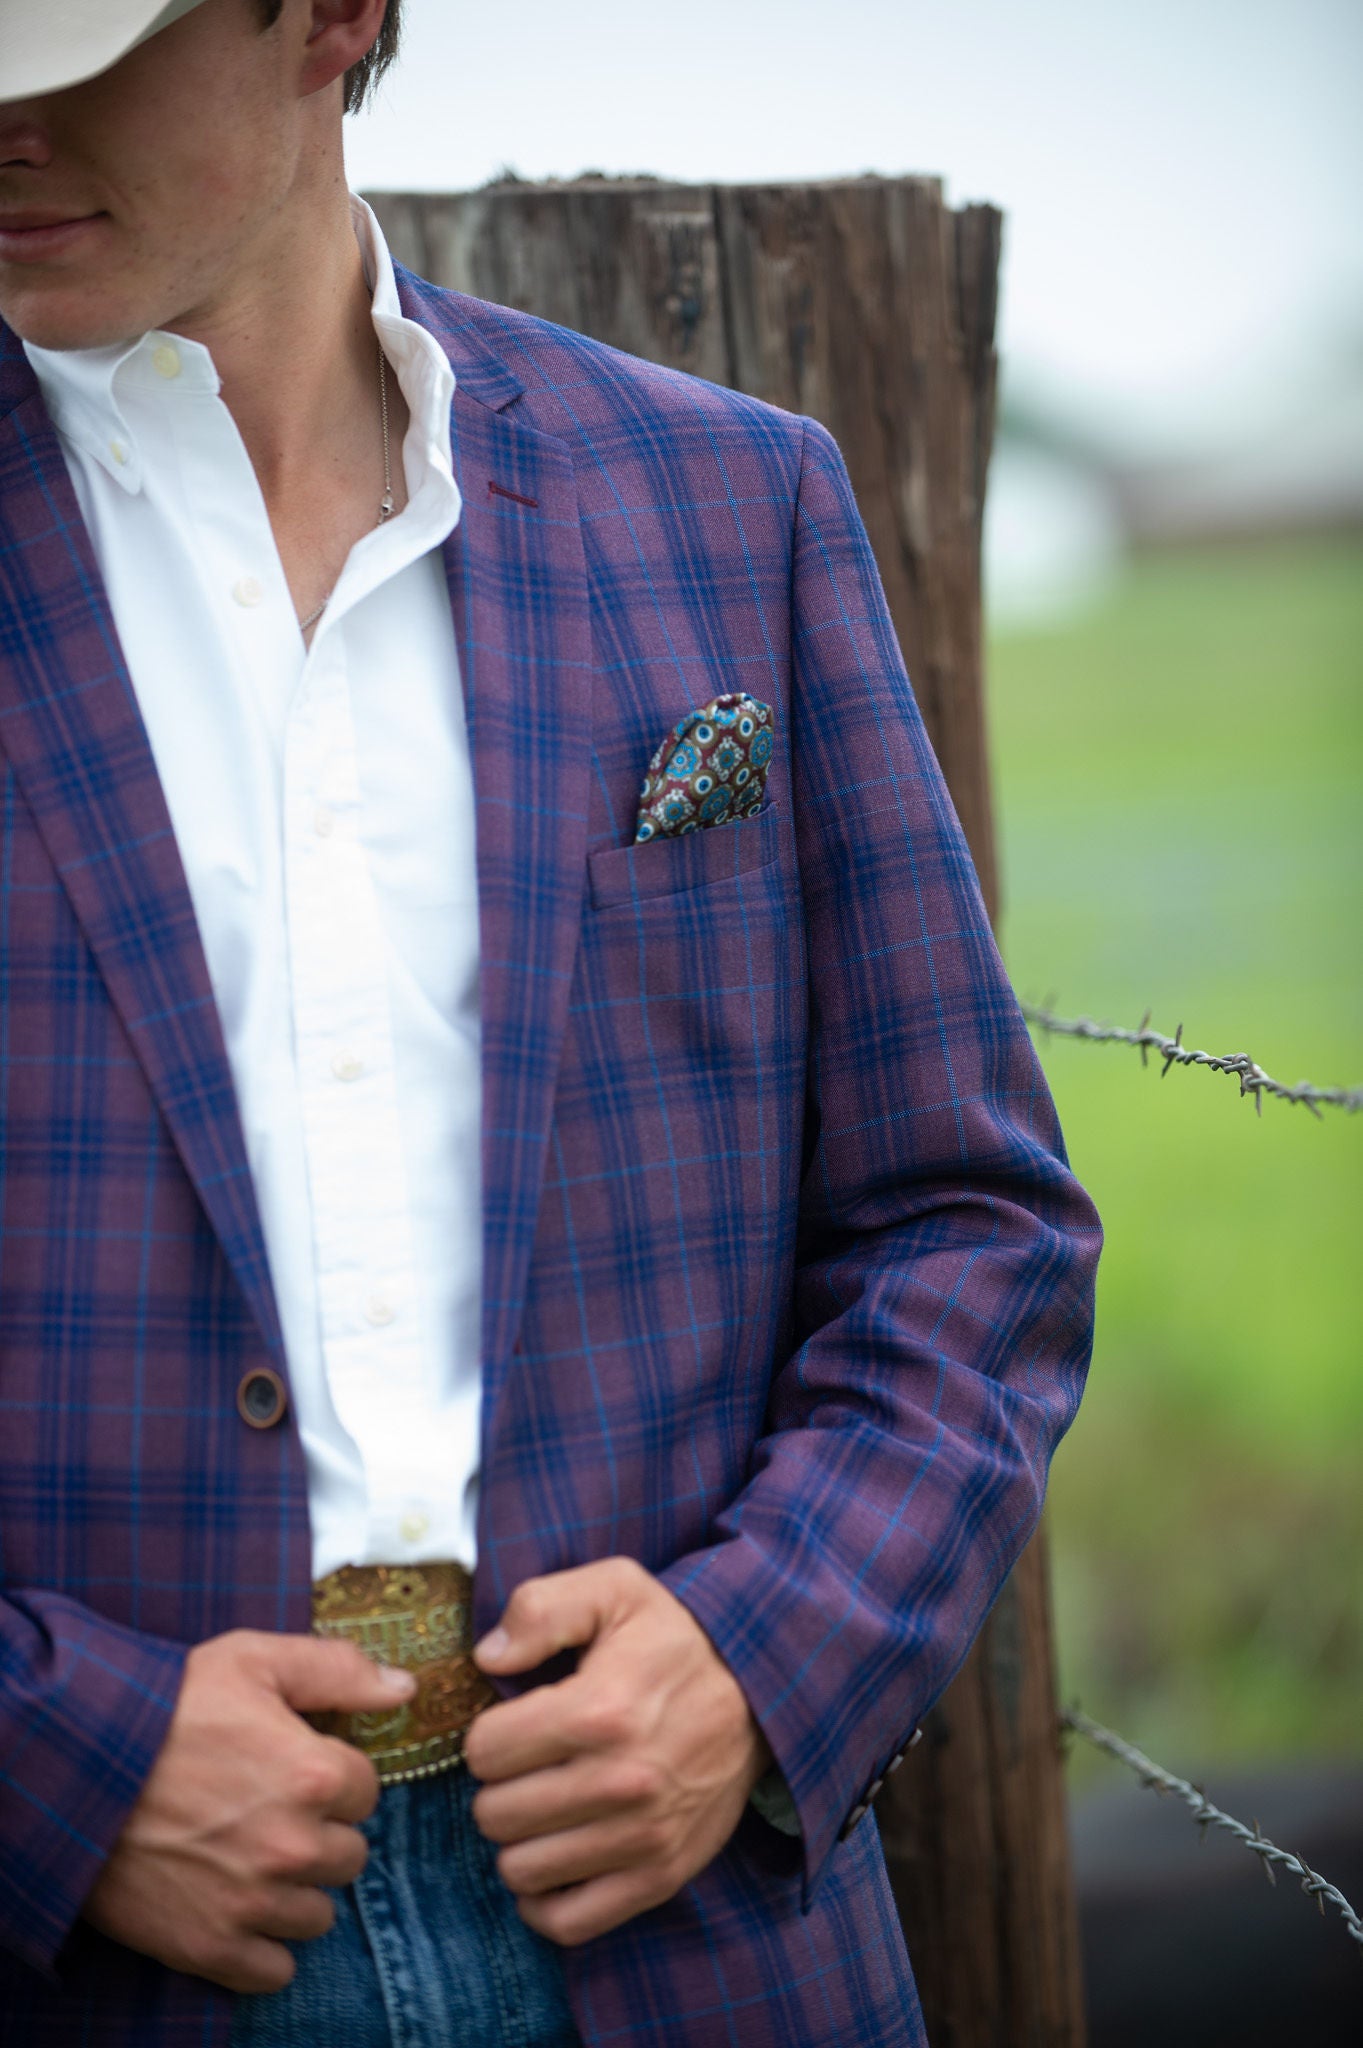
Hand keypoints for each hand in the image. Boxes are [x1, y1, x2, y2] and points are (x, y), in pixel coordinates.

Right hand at [83, 1630, 414, 1992]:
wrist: (75, 1768)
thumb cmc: (166, 1707)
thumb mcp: (252, 1660)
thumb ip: (337, 1670)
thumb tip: (402, 1688)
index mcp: (313, 1775)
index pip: (368, 1790)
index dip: (334, 1778)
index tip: (299, 1770)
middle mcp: (293, 1845)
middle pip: (350, 1855)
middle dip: (321, 1834)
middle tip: (274, 1814)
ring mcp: (253, 1902)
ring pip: (318, 1913)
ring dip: (296, 1889)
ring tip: (253, 1858)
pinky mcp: (210, 1945)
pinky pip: (275, 1969)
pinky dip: (264, 1947)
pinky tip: (239, 1907)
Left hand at [466, 1556, 770, 1945]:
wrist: (761, 1691)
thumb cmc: (673, 1638)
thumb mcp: (614, 1589)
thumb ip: (541, 1607)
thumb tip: (487, 1657)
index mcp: (600, 1710)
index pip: (485, 1752)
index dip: (488, 1736)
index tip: (514, 1727)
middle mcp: (620, 1781)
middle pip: (496, 1815)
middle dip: (500, 1788)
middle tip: (528, 1767)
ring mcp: (643, 1837)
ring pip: (521, 1870)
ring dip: (520, 1840)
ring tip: (543, 1808)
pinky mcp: (661, 1876)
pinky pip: (570, 1922)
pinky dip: (546, 1901)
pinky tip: (555, 1859)